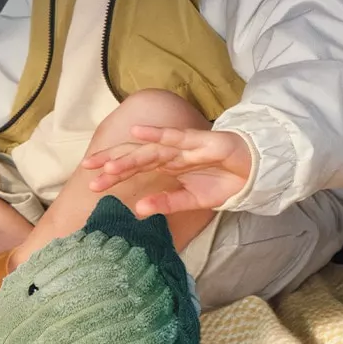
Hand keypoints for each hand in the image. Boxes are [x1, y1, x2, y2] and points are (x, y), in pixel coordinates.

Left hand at [81, 124, 253, 216]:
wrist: (256, 171)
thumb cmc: (223, 182)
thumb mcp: (192, 200)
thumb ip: (168, 204)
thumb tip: (139, 211)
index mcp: (167, 166)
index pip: (134, 166)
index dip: (113, 171)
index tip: (90, 181)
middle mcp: (171, 154)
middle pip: (135, 155)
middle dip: (111, 162)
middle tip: (86, 169)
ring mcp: (184, 146)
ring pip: (151, 151)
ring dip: (129, 157)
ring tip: (108, 166)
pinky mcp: (201, 142)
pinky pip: (176, 139)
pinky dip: (157, 135)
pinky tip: (138, 132)